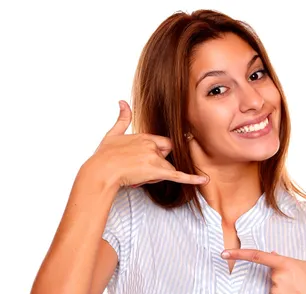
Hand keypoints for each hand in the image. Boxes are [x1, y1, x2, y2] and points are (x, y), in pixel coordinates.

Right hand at [85, 100, 208, 188]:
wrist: (101, 171)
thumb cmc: (104, 156)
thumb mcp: (113, 134)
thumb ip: (122, 118)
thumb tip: (122, 102)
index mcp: (145, 136)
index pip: (163, 144)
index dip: (158, 153)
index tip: (148, 159)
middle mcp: (152, 145)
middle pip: (167, 156)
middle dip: (158, 164)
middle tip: (139, 170)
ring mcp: (154, 157)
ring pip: (167, 168)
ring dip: (156, 175)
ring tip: (137, 176)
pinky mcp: (156, 171)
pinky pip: (179, 175)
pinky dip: (192, 178)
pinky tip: (204, 179)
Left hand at [221, 248, 305, 293]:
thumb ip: (288, 260)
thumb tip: (271, 254)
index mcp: (286, 264)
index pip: (257, 256)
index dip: (238, 254)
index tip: (224, 253)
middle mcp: (276, 279)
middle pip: (272, 272)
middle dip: (283, 275)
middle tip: (301, 283)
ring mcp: (273, 293)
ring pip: (273, 285)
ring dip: (284, 287)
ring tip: (302, 293)